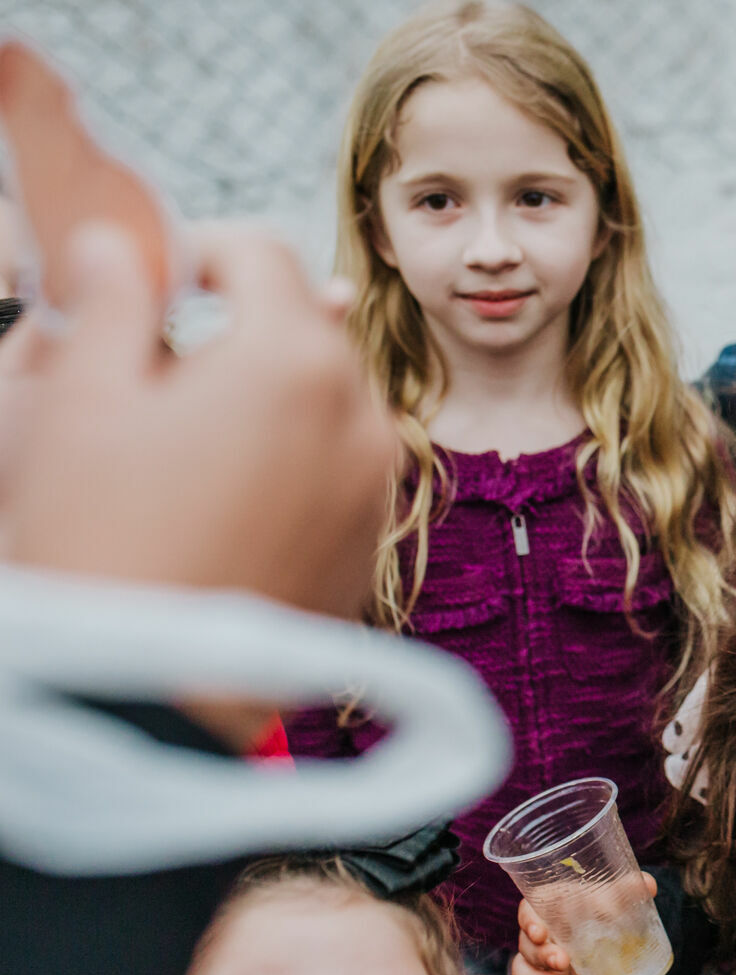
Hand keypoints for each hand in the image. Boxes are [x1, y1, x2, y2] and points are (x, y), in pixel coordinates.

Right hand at [0, 221, 396, 619]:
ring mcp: (376, 482)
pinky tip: (223, 490)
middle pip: (303, 325)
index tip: (150, 277)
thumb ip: (112, 299)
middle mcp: (361, 413)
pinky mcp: (372, 539)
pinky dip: (293, 453)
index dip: (197, 249)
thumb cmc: (98, 540)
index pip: (262, 254)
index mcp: (294, 360)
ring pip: (327, 395)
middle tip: (151, 365)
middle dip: (234, 326)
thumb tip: (121, 247)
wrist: (145, 688)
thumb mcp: (81, 399)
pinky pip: (339, 462)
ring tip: (184, 437)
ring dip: (267, 390)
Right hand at [510, 872, 658, 974]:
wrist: (609, 941)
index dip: (529, 921)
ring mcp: (538, 960)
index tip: (540, 932)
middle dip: (540, 954)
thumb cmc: (604, 910)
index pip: (528, 911)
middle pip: (526, 943)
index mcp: (549, 908)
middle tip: (563, 961)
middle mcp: (539, 934)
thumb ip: (629, 890)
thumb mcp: (616, 900)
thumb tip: (648, 885)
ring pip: (522, 970)